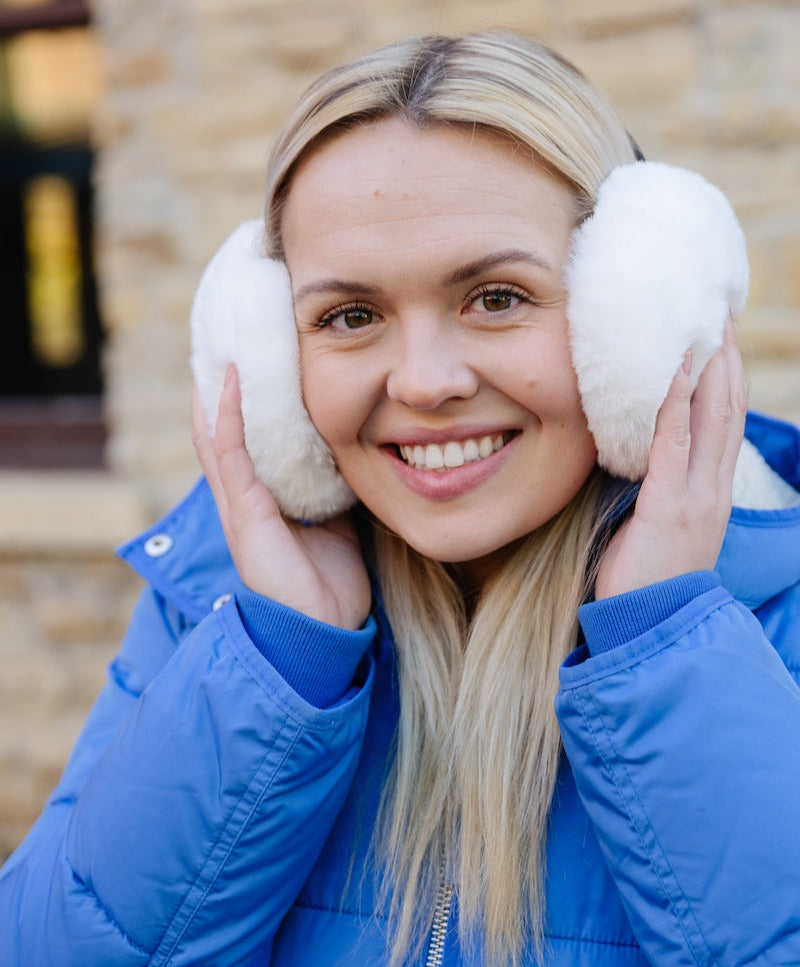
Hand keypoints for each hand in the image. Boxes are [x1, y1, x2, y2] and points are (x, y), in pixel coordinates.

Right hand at [191, 366, 370, 628]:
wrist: (323, 630)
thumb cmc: (330, 580)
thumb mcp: (336, 522)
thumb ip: (334, 490)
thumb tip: (357, 455)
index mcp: (263, 502)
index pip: (244, 443)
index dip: (241, 405)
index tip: (250, 363)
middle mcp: (243, 500)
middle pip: (221, 433)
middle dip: (221, 390)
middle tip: (226, 344)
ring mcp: (239, 507)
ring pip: (216, 437)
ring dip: (217, 392)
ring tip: (220, 349)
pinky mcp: (245, 516)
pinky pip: (230, 456)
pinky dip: (228, 418)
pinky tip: (231, 383)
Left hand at [595, 318, 746, 599]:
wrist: (652, 631)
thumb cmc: (646, 579)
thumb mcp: (660, 525)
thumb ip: (661, 487)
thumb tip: (639, 451)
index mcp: (712, 493)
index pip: (727, 424)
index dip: (728, 378)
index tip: (723, 339)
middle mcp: (714, 489)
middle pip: (729, 409)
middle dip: (727, 358)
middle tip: (720, 312)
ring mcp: (698, 497)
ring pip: (714, 418)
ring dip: (710, 367)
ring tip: (705, 324)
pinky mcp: (670, 507)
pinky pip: (675, 444)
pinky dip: (676, 403)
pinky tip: (675, 368)